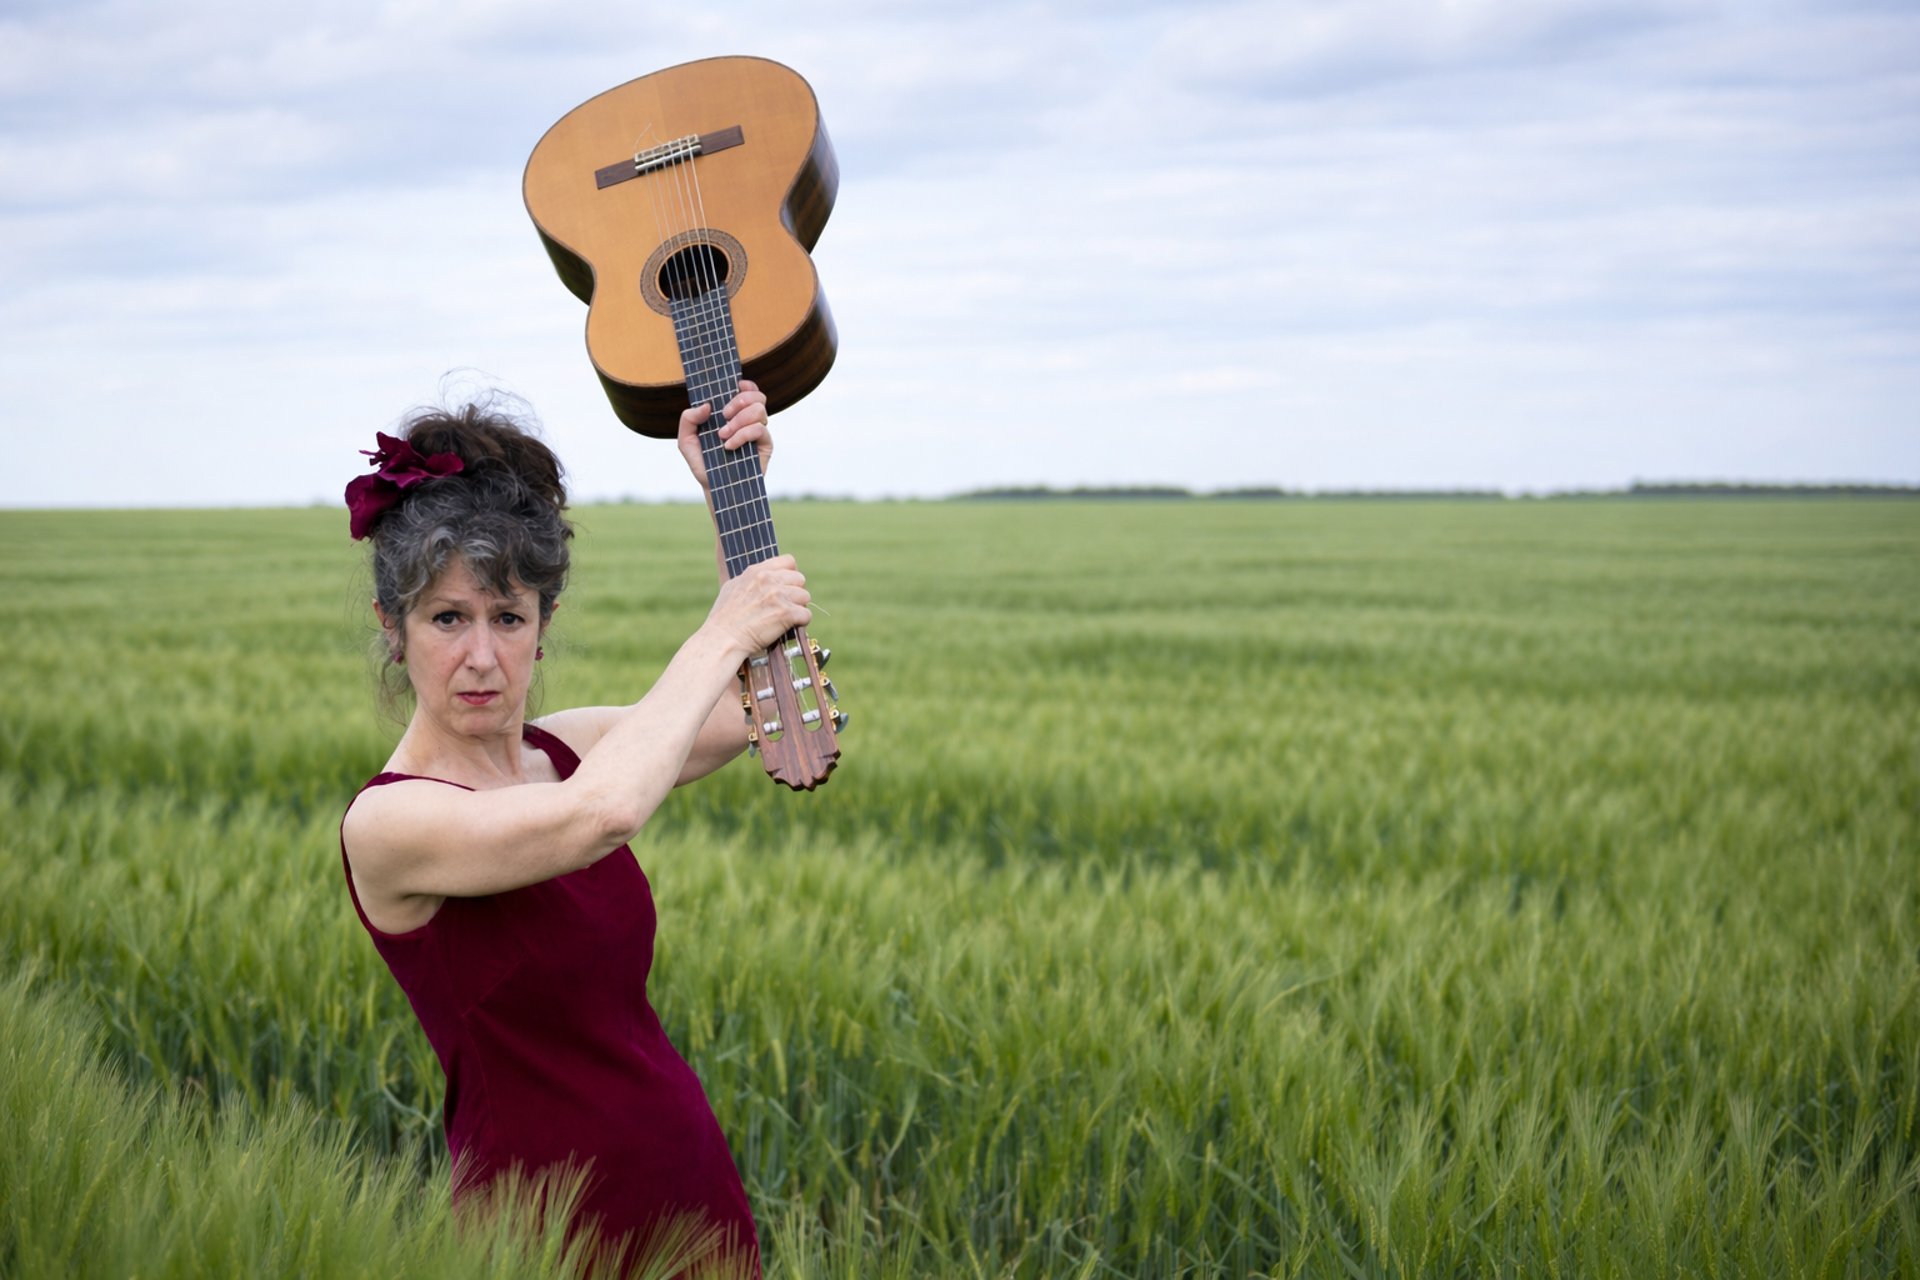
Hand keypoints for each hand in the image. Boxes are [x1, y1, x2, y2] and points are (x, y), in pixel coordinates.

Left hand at [677, 380, 771, 494]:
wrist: (714, 488)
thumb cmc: (703, 464)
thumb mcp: (686, 441)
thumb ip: (688, 420)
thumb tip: (706, 406)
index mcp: (733, 414)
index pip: (747, 390)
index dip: (745, 385)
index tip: (734, 387)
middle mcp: (748, 421)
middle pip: (757, 396)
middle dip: (739, 400)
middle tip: (724, 415)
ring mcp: (758, 433)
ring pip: (759, 410)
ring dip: (739, 420)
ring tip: (723, 436)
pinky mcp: (765, 446)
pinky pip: (759, 429)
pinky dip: (742, 435)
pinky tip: (729, 446)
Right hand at [702, 555, 809, 659]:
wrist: (723, 639)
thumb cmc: (724, 619)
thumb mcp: (732, 588)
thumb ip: (748, 579)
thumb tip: (758, 576)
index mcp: (756, 571)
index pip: (788, 561)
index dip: (791, 574)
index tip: (787, 585)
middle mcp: (769, 580)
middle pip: (799, 579)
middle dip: (795, 593)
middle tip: (785, 606)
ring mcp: (778, 596)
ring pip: (805, 597)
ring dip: (798, 608)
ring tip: (785, 618)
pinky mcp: (786, 613)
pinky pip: (806, 615)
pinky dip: (801, 623)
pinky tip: (788, 627)